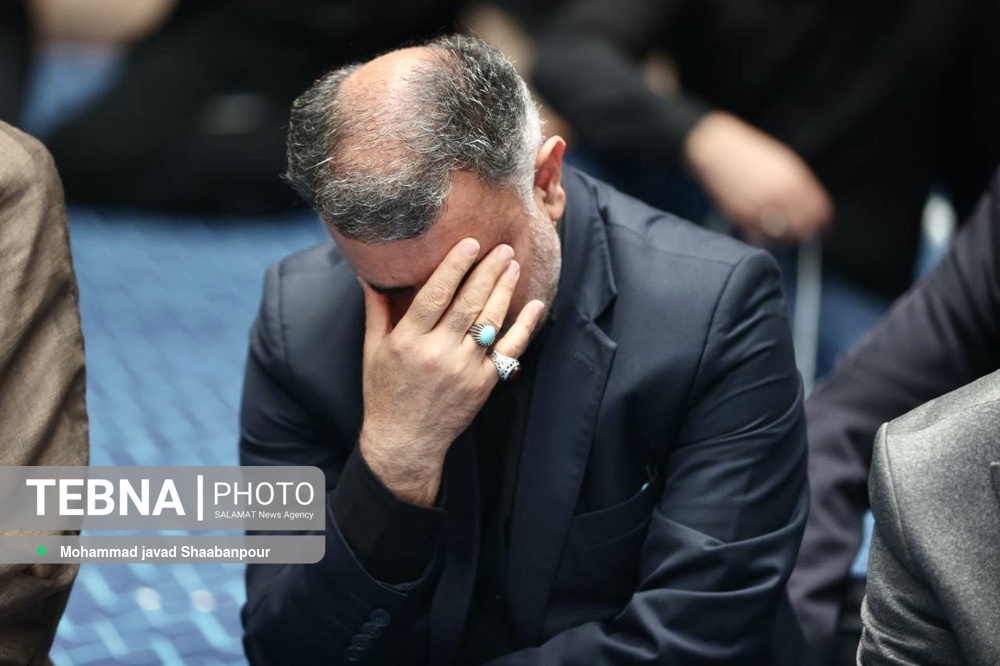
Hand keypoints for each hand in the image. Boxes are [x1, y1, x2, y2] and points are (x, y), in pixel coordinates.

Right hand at [357, 239, 544, 505]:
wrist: (405, 441)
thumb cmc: (385, 394)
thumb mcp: (373, 351)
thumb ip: (377, 311)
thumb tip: (369, 274)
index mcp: (408, 342)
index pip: (436, 295)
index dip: (455, 267)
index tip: (470, 243)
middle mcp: (437, 354)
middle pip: (468, 303)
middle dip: (487, 271)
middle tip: (501, 247)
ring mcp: (463, 370)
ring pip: (489, 322)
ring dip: (504, 290)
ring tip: (513, 265)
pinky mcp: (483, 384)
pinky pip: (508, 351)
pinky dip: (524, 327)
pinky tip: (533, 305)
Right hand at [683, 111, 833, 242]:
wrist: (718, 151)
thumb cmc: (752, 155)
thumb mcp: (784, 164)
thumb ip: (801, 187)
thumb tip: (814, 209)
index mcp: (794, 182)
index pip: (818, 212)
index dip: (820, 221)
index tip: (819, 225)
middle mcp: (778, 196)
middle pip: (801, 228)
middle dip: (802, 231)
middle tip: (798, 231)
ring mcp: (759, 207)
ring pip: (780, 236)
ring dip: (782, 236)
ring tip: (779, 229)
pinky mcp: (741, 216)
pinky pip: (758, 234)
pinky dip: (762, 233)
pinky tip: (760, 223)